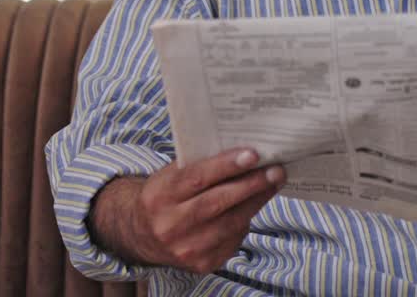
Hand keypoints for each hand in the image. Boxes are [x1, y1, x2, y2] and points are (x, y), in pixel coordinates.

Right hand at [130, 148, 284, 272]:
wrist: (141, 235)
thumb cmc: (164, 196)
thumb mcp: (170, 176)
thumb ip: (198, 164)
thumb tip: (242, 152)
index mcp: (160, 196)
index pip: (196, 178)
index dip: (225, 166)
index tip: (252, 155)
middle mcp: (170, 225)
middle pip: (217, 202)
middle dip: (251, 185)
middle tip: (276, 170)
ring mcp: (186, 248)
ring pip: (230, 223)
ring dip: (256, 201)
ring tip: (273, 183)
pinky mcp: (201, 264)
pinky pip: (233, 240)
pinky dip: (246, 221)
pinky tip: (254, 206)